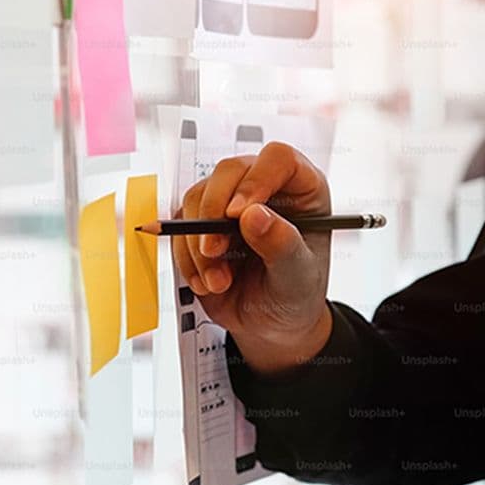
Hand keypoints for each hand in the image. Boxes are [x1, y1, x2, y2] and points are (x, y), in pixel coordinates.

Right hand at [173, 142, 332, 373]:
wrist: (272, 325)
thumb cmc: (296, 295)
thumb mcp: (298, 277)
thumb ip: (282, 246)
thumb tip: (254, 215)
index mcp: (302, 191)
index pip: (278, 160)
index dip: (256, 180)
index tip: (239, 215)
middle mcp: (266, 188)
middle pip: (230, 171)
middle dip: (214, 212)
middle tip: (216, 252)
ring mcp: (232, 203)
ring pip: (198, 197)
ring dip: (199, 243)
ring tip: (219, 281)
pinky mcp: (204, 223)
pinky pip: (181, 225)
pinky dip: (187, 257)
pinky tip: (207, 282)